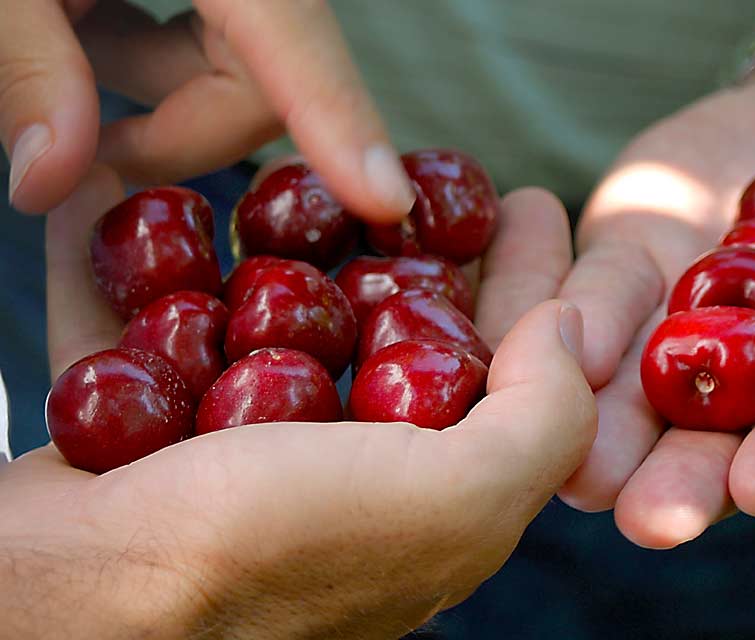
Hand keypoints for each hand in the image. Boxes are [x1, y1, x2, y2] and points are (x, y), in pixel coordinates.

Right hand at [0, 165, 593, 638]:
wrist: (62, 601)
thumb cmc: (266, 549)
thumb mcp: (447, 500)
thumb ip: (536, 420)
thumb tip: (570, 327)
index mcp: (430, 501)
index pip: (507, 374)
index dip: (533, 284)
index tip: (534, 201)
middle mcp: (349, 482)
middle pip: (409, 339)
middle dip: (440, 254)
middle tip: (456, 178)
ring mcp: (248, 455)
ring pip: (296, 327)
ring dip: (318, 249)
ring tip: (341, 172)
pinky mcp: (154, 429)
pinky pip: (175, 326)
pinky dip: (179, 267)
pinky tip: (185, 202)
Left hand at [2, 0, 413, 220]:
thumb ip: (25, 64)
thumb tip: (46, 185)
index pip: (295, 41)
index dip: (340, 122)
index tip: (385, 196)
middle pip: (267, 79)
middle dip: (178, 133)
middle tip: (79, 152)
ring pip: (242, 73)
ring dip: (152, 93)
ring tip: (66, 46)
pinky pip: (216, 42)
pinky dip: (150, 59)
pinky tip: (86, 25)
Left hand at [556, 36, 754, 547]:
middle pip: (722, 433)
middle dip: (684, 475)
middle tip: (649, 519)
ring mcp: (693, 314)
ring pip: (643, 381)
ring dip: (608, 423)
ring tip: (579, 465)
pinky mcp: (634, 258)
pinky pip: (600, 292)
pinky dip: (577, 319)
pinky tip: (545, 345)